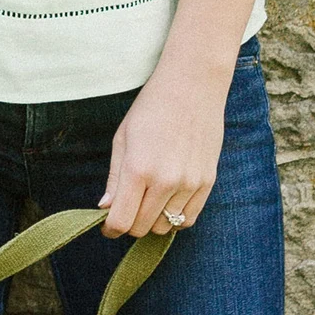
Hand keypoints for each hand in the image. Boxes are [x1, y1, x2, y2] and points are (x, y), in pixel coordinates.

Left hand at [99, 61, 225, 238]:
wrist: (193, 85)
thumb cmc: (151, 108)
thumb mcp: (122, 139)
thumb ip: (114, 179)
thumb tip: (106, 208)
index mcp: (138, 170)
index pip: (121, 222)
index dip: (111, 229)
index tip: (107, 225)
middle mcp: (165, 181)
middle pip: (141, 228)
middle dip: (129, 223)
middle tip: (127, 208)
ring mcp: (190, 183)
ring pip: (164, 227)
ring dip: (152, 220)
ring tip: (149, 200)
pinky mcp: (207, 182)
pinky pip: (188, 219)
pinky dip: (174, 218)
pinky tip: (167, 202)